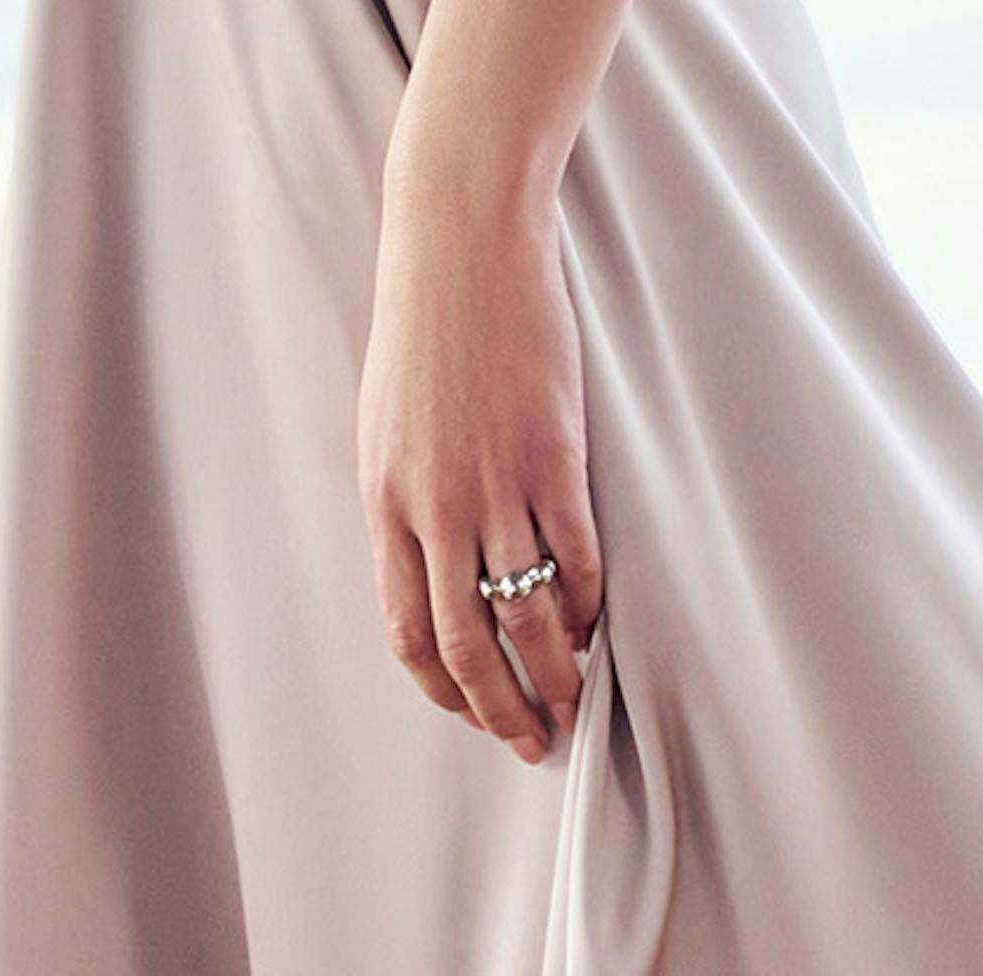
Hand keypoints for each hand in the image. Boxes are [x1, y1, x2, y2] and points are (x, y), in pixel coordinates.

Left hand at [357, 155, 605, 764]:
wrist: (458, 243)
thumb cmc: (423, 327)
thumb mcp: (388, 421)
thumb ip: (408, 497)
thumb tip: (435, 568)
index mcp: (385, 495)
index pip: (407, 627)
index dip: (444, 685)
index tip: (473, 709)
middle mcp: (434, 503)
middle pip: (467, 644)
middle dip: (503, 708)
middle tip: (535, 740)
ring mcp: (496, 483)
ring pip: (529, 617)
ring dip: (558, 677)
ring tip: (576, 703)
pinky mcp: (553, 458)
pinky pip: (578, 561)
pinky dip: (590, 608)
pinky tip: (597, 625)